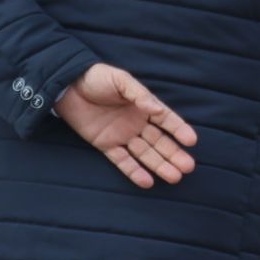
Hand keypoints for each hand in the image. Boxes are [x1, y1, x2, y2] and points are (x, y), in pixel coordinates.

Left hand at [54, 63, 196, 188]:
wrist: (67, 86)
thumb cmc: (97, 78)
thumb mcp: (120, 80)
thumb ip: (140, 95)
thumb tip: (159, 110)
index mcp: (143, 105)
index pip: (166, 120)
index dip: (179, 130)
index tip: (192, 141)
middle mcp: (136, 123)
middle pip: (159, 141)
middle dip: (174, 154)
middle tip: (188, 167)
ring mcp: (121, 135)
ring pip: (145, 153)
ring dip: (159, 165)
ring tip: (175, 177)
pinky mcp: (105, 145)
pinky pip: (122, 160)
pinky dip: (134, 172)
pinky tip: (148, 182)